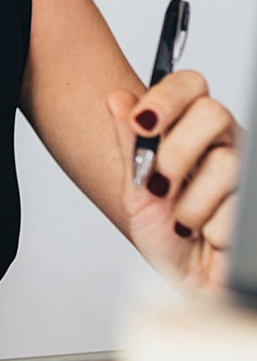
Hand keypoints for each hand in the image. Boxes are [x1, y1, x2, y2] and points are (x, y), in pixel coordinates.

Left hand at [106, 69, 241, 294]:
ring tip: (181, 222)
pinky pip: (238, 205)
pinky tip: (207, 236)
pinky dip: (211, 227)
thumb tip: (116, 98)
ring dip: (190, 202)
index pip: (190, 83)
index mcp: (191, 128)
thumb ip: (129, 142)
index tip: (141, 121)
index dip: (166, 97)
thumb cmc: (164, 230)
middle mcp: (223, 142)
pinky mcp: (255, 197)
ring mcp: (247, 168)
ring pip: (226, 163)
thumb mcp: (136, 186)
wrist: (188, 277)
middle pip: (213, 112)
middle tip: (157, 183)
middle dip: (176, 151)